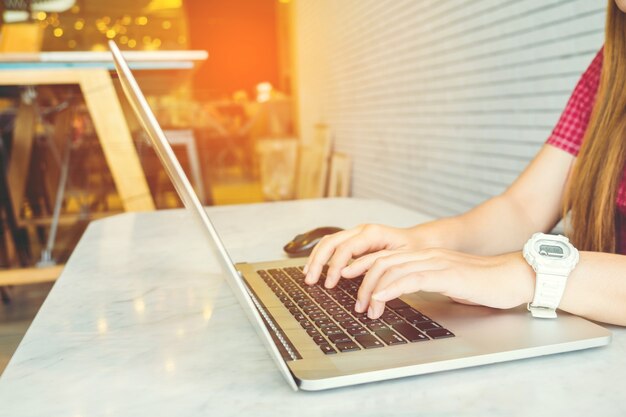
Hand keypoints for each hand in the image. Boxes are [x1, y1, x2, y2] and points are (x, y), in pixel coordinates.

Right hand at [304, 224, 421, 287]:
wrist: (420, 241)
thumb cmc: (413, 251)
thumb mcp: (399, 259)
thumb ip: (376, 265)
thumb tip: (350, 275)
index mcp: (372, 233)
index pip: (345, 248)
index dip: (335, 266)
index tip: (330, 284)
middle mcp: (361, 230)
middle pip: (331, 242)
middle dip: (318, 261)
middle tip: (311, 280)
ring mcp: (356, 234)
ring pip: (329, 242)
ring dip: (317, 259)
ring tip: (309, 275)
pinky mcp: (354, 241)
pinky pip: (333, 246)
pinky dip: (323, 257)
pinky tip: (317, 269)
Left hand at [339, 248, 534, 317]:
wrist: (513, 278)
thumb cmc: (482, 284)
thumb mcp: (446, 283)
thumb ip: (425, 283)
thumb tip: (404, 294)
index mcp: (424, 256)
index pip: (385, 256)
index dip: (362, 266)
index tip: (345, 279)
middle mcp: (426, 255)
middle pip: (382, 261)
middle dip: (362, 281)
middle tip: (355, 302)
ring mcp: (436, 262)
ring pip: (392, 269)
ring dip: (373, 289)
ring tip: (365, 307)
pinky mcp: (446, 274)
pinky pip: (412, 278)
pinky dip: (391, 287)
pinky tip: (381, 297)